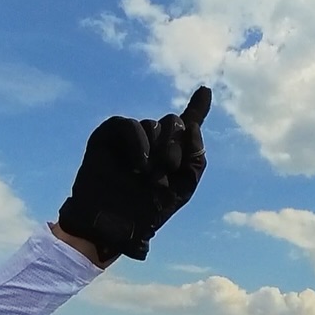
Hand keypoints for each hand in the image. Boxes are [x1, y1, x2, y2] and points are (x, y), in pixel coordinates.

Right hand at [57, 87, 211, 264]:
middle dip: (175, 144)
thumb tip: (193, 125)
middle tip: (167, 168)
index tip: (206, 90)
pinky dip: (138, 142)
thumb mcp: (183, 188)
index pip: (186, 125)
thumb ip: (196, 158)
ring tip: (146, 174)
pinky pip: (130, 124)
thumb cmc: (147, 211)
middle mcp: (151, 142)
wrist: (115, 223)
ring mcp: (129, 138)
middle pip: (174, 121)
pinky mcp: (108, 135)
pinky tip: (139, 164)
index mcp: (170, 153)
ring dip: (156, 149)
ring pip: (153, 123)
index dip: (197, 107)